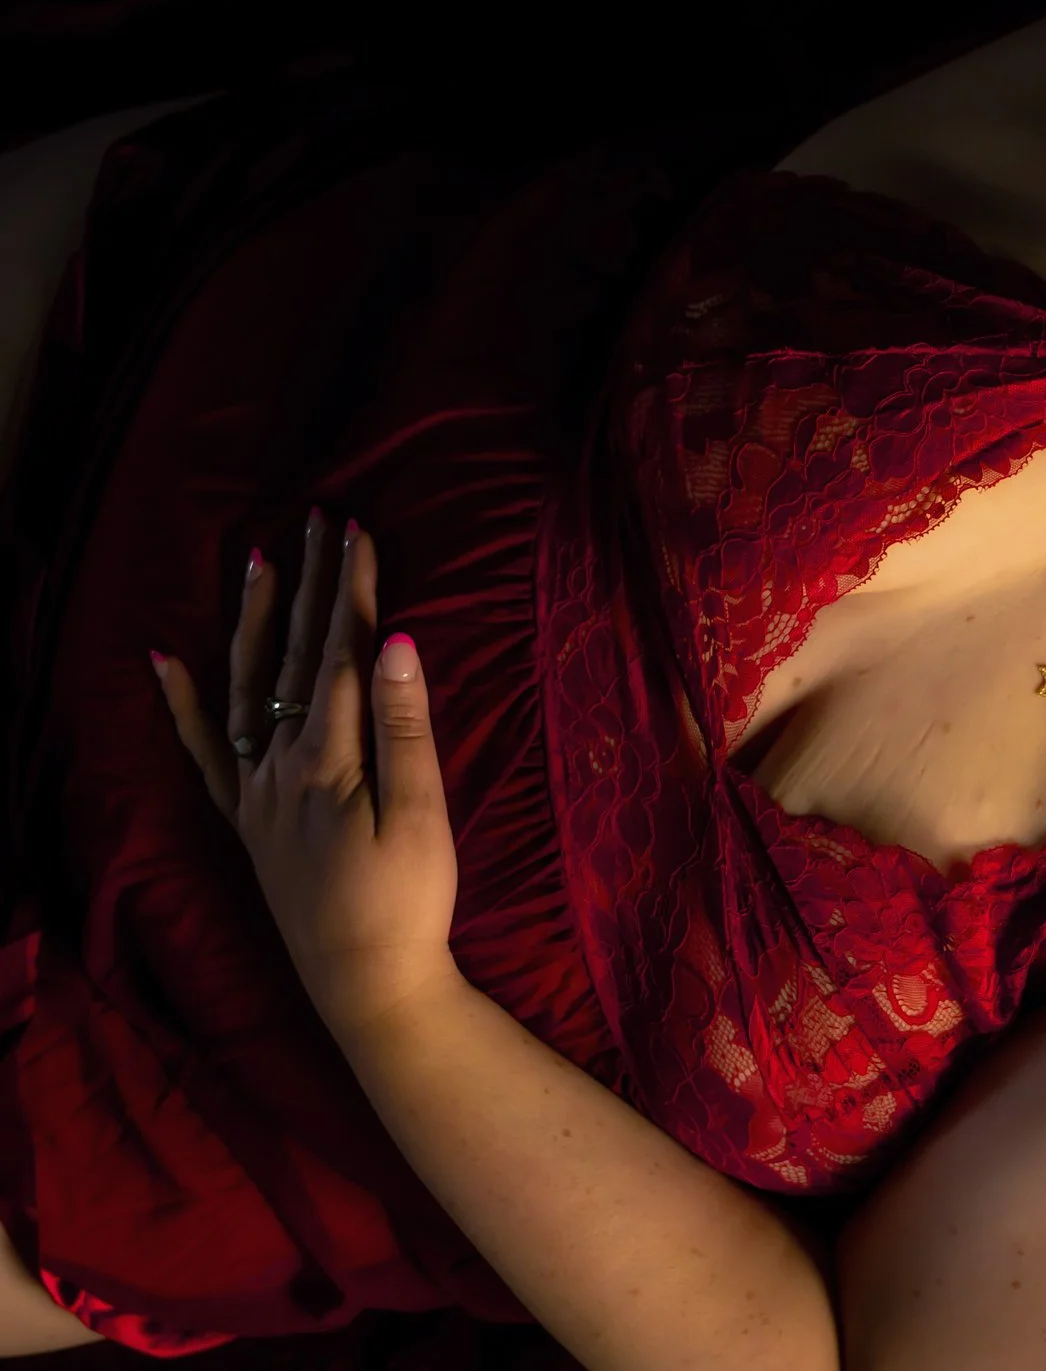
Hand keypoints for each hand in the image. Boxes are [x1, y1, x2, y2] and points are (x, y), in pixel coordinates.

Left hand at [153, 513, 461, 1034]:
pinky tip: (166, 661)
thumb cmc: (410, 901)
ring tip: (260, 562)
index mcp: (330, 759)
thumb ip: (407, 728)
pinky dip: (183, 703)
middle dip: (311, 585)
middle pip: (296, 658)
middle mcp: (281, 764)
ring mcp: (256, 792)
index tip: (357, 531)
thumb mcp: (422, 815)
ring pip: (247, 688)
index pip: (345, 653)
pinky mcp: (247, 820)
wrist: (366, 982)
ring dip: (255, 623)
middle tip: (318, 521)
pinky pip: (205, 751)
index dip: (352, 589)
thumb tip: (397, 643)